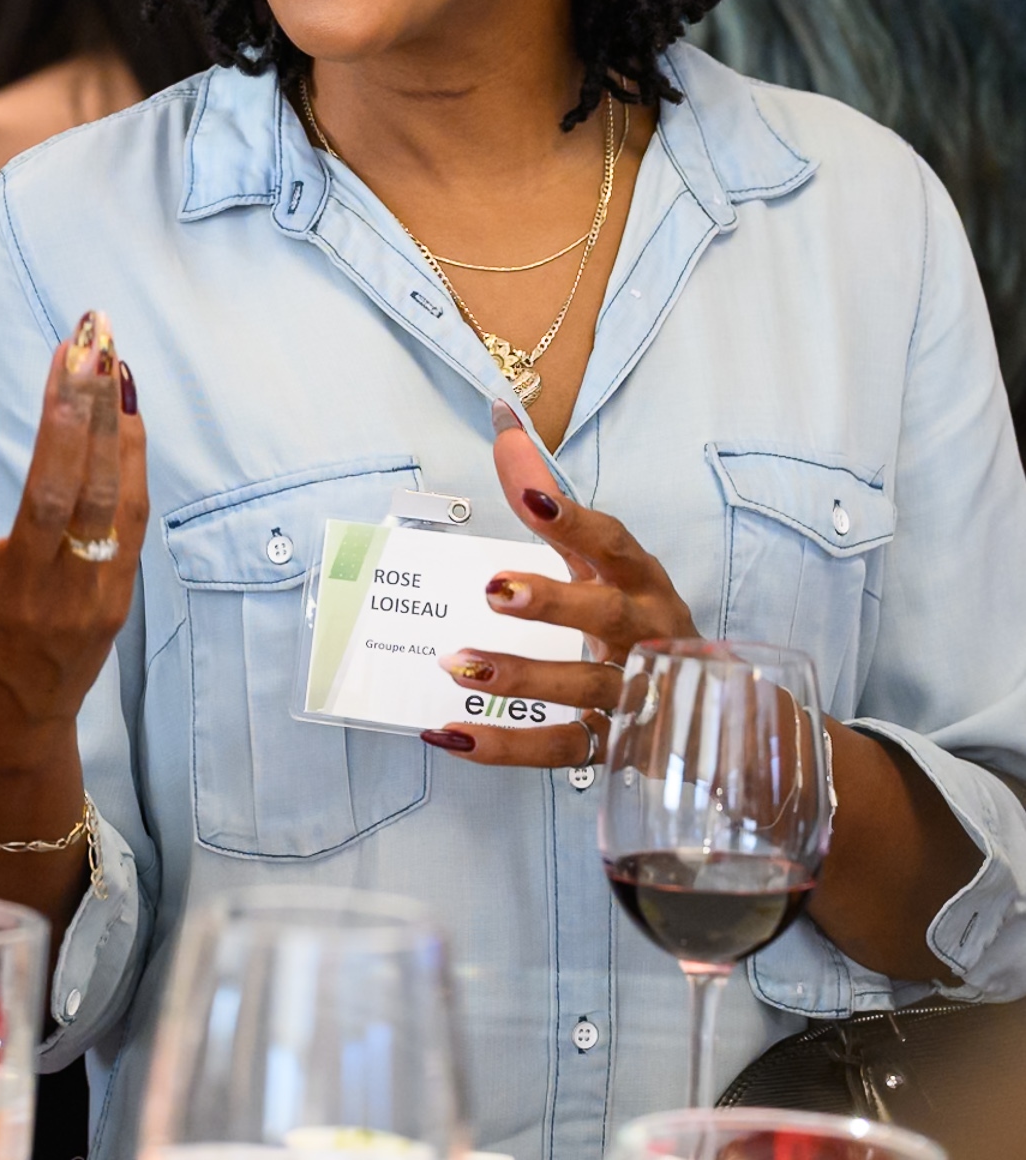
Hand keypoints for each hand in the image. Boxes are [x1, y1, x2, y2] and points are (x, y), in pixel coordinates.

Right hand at [0, 315, 147, 776]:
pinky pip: (128, 519)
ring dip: (109, 424)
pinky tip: (128, 403)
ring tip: (108, 357)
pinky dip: (133, 458)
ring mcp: (73, 600)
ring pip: (99, 502)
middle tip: (77, 343)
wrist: (0, 720)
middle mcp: (19, 595)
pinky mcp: (111, 601)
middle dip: (65, 413)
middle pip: (50, 497)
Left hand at [425, 402, 696, 769]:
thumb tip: (502, 420)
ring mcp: (638, 696)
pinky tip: (450, 735)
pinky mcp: (618, 748)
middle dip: (554, 602)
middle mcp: (647, 635)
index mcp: (642, 581)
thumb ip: (548, 498)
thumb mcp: (601, 557)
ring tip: (458, 664)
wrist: (720, 712)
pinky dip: (506, 747)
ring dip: (522, 678)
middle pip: (607, 615)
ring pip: (586, 687)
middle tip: (494, 588)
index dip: (577, 521)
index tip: (531, 497)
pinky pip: (562, 750)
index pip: (614, 545)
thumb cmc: (638, 615)